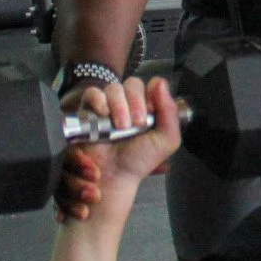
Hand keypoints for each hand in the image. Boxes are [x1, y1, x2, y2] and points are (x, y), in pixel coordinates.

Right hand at [54, 76, 182, 223]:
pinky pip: (91, 94)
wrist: (113, 177)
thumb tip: (160, 82)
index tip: (148, 117)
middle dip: (135, 103)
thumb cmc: (137, 161)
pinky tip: (103, 114)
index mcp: (145, 108)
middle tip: (136, 125)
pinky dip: (98, 101)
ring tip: (121, 127)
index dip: (149, 97)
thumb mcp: (165, 140)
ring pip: (113, 88)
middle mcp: (127, 105)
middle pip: (131, 84)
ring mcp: (108, 107)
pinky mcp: (89, 112)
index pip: (149, 86)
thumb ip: (170, 113)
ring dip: (119, 106)